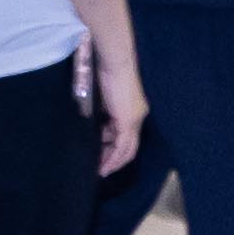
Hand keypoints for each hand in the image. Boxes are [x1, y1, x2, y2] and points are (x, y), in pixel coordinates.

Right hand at [85, 45, 145, 176]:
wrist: (115, 63)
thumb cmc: (107, 74)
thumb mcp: (105, 98)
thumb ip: (104, 113)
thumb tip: (95, 125)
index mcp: (134, 111)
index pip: (128, 137)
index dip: (117, 150)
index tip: (102, 159)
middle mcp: (138, 118)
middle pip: (130, 147)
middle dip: (116, 160)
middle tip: (101, 170)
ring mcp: (134, 121)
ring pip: (127, 149)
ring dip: (113, 162)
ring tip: (100, 171)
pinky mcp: (127, 122)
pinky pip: (121, 146)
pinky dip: (113, 158)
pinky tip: (103, 166)